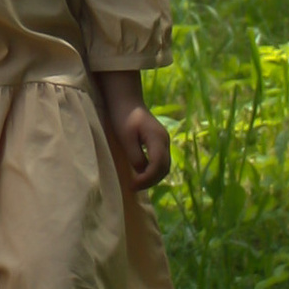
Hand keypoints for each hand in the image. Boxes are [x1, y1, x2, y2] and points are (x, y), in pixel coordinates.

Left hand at [95, 73, 170, 190]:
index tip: (132, 185)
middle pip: (164, 168)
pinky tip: (140, 175)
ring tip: (136, 184)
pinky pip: (160, 161)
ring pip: (164, 166)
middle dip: (150, 181)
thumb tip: (141, 172)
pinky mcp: (159, 142)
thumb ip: (136, 156)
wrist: (126, 101)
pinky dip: (152, 171)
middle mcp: (165, 141)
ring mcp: (164, 141)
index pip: (158, 166)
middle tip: (133, 187)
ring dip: (152, 178)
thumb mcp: (126, 138)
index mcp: (158, 138)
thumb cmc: (123, 117)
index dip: (147, 179)